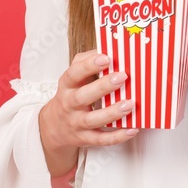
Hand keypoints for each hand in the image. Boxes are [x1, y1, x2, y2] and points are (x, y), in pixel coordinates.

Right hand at [38, 50, 137, 175]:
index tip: (105, 58)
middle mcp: (70, 104)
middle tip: (122, 77)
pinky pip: (101, 139)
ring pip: (93, 120)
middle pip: (82, 97)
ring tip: (130, 104)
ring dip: (112, 112)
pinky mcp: (85, 138)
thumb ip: (87, 60)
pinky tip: (132, 128)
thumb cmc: (71, 93)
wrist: (54, 126)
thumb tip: (109, 49)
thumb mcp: (74, 76)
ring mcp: (77, 123)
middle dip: (103, 87)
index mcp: (67, 85)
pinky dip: (117, 136)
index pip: (74, 74)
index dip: (88, 66)